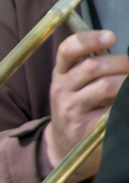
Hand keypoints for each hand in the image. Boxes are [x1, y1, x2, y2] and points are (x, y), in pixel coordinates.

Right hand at [44, 30, 128, 177]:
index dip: (89, 40)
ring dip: (127, 82)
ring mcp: (72, 109)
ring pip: (105, 86)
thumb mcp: (74, 84)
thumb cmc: (79, 107)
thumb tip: (127, 57)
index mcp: (60, 73)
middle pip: (93, 67)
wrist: (64, 145)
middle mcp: (61, 89)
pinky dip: (124, 104)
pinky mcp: (86, 128)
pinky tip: (125, 104)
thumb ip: (91, 67)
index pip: (68, 50)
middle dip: (122, 63)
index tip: (111, 36)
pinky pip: (113, 110)